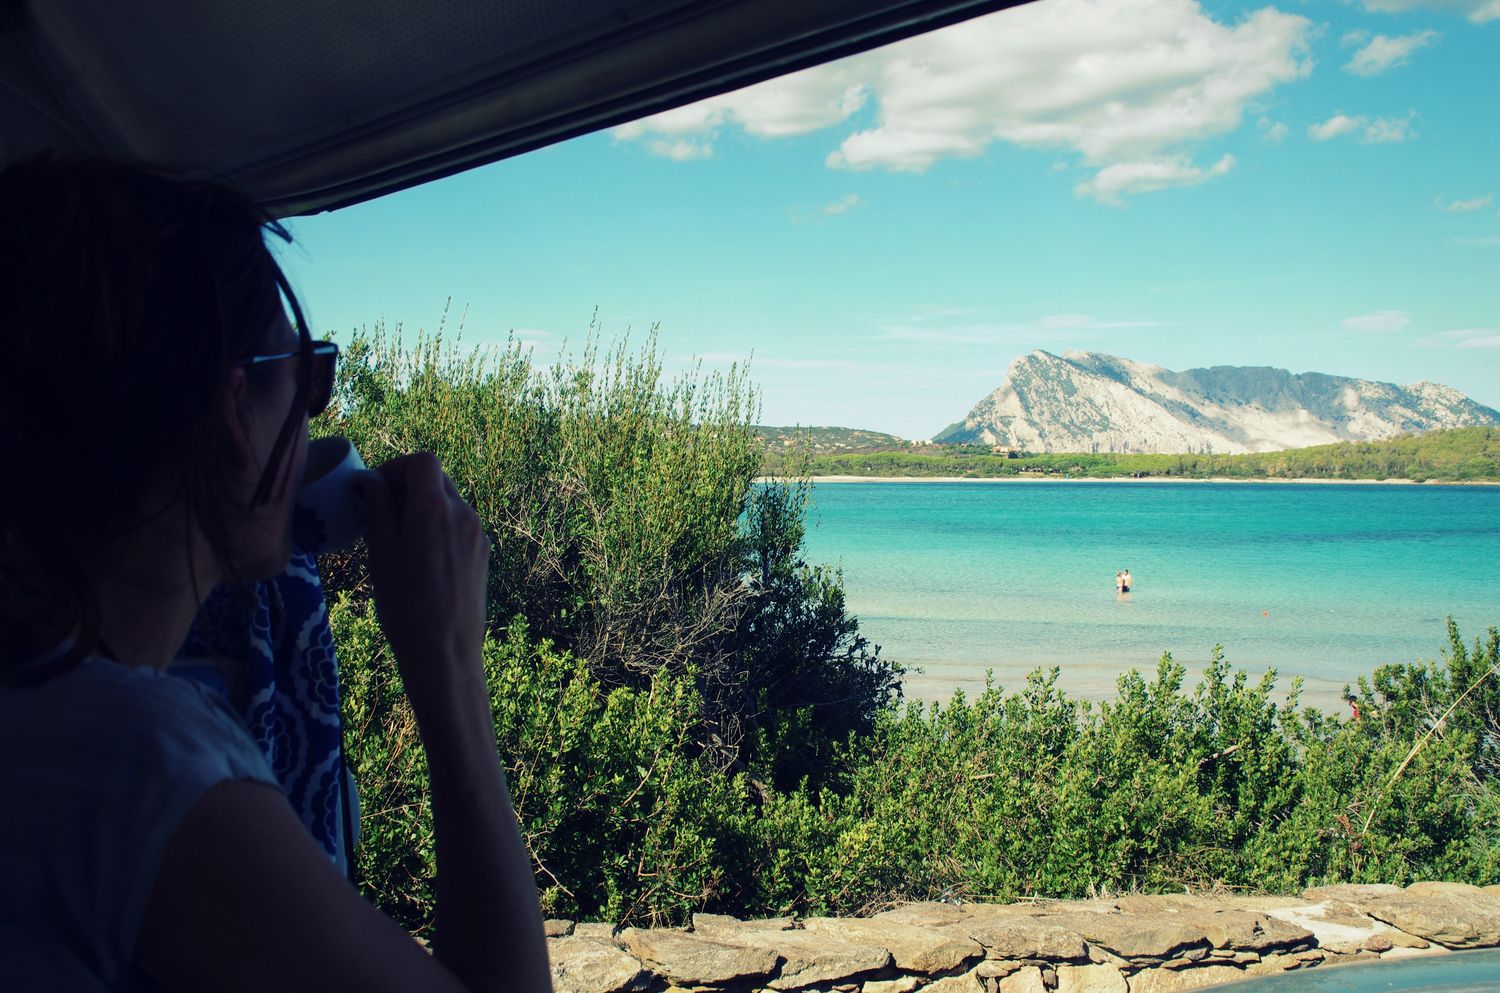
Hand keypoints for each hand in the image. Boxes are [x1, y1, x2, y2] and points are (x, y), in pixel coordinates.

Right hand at [357, 453, 489, 724]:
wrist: (446, 651)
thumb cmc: (404, 606)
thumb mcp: (380, 555)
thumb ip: (377, 510)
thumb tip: (369, 481)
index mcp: (434, 509)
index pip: (422, 461)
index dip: (397, 468)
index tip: (376, 489)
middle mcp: (463, 513)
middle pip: (437, 478)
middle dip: (408, 485)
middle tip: (382, 512)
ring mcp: (478, 532)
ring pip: (449, 500)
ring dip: (424, 505)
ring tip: (399, 537)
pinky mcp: (484, 551)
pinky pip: (460, 522)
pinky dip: (440, 524)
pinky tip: (421, 555)